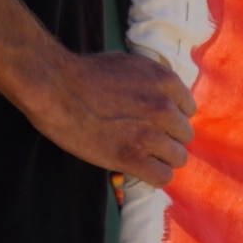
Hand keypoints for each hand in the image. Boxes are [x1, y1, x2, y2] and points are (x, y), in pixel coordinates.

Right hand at [20, 49, 195, 185]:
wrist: (55, 87)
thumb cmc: (84, 72)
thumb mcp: (129, 65)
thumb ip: (152, 83)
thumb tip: (162, 97)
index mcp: (166, 83)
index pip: (187, 110)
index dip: (171, 118)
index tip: (155, 122)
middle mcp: (165, 109)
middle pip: (184, 136)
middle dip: (167, 138)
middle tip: (144, 139)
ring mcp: (151, 135)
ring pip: (178, 158)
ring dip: (161, 158)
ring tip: (140, 155)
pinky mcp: (133, 158)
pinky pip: (162, 177)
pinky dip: (153, 176)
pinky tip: (138, 169)